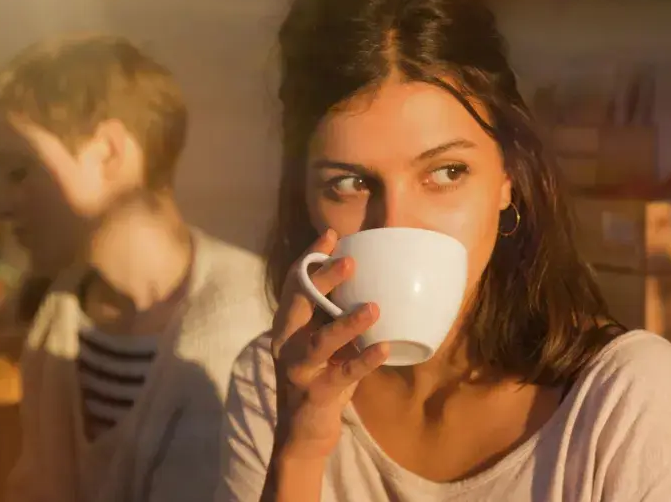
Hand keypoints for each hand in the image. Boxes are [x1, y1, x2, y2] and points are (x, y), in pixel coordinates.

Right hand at [270, 230, 388, 461]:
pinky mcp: (317, 394)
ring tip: (373, 308)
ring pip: (319, 342)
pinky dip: (364, 361)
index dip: (310, 260)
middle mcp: (286, 345)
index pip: (294, 286)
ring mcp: (299, 371)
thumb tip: (365, 280)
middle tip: (350, 262)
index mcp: (287, 327)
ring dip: (346, 324)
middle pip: (300, 307)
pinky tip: (384, 349)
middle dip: (323, 281)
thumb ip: (333, 316)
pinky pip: (342, 375)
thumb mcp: (323, 343)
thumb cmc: (319, 378)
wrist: (303, 434)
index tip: (331, 236)